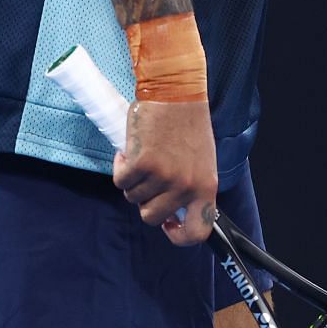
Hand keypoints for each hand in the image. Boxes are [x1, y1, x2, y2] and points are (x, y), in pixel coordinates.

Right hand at [113, 98, 217, 245]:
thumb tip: (176, 214)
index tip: (168, 224)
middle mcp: (186, 185)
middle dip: (145, 200)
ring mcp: (164, 176)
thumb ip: (191, 187)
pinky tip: (131, 150)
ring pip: (133, 197)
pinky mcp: (142, 163)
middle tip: (150, 177)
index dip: (178, 236)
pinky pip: (121, 181)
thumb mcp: (201, 161)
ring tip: (146, 155)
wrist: (176, 91)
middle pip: (152, 217)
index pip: (197, 231)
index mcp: (206, 186)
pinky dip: (121, 166)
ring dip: (134, 180)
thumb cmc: (188, 124)